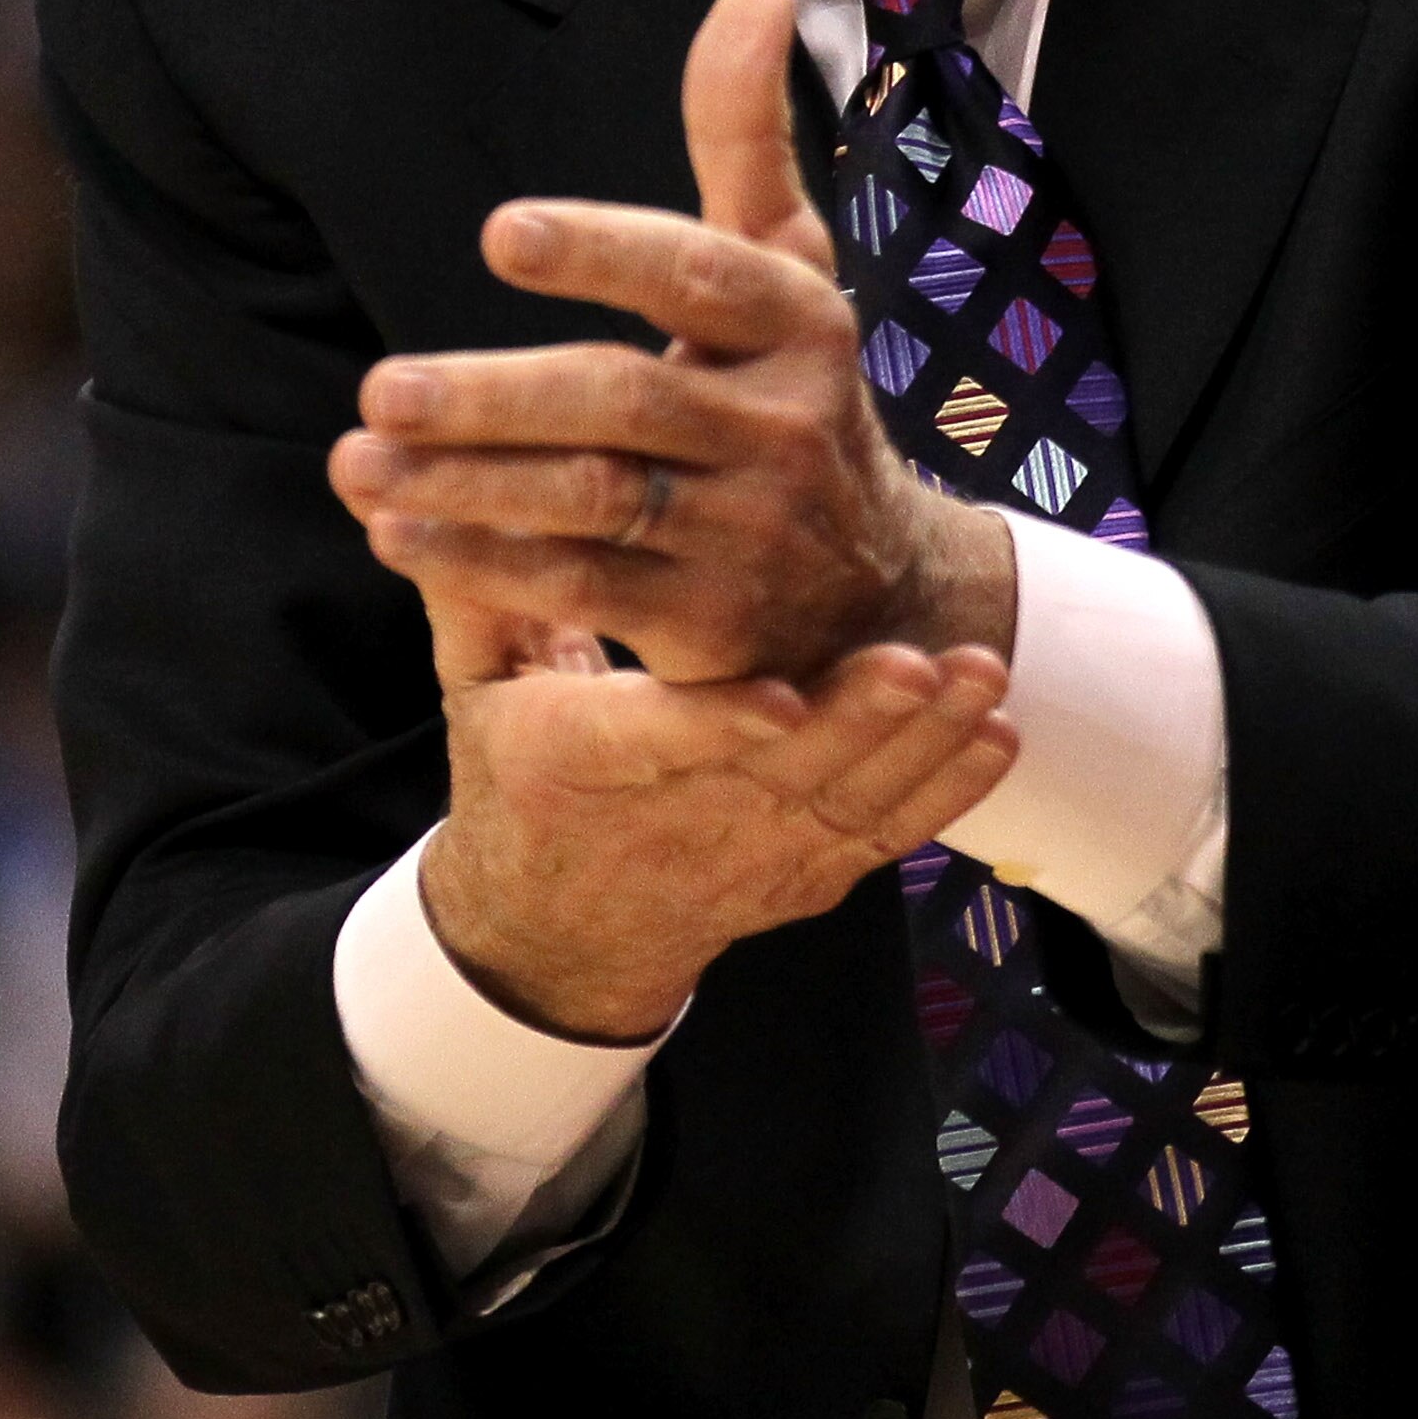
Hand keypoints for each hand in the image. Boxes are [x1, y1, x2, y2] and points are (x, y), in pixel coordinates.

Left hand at [328, 0, 1015, 685]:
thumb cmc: (792, 393)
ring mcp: (752, 531)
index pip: (702, 272)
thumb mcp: (786, 264)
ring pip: (594, 501)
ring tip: (357, 461)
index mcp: (803, 321)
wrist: (878, 590)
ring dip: (466, 485)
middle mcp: (789, 424)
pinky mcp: (712, 622)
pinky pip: (584, 588)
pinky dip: (483, 564)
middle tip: (379, 387)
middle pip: (628, 398)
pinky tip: (397, 533)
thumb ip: (743, 135)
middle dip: (497, 398)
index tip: (500, 234)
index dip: (605, 252)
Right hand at [418, 608, 1014, 1041]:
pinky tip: (995, 738)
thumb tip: (423, 487)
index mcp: (576, 768)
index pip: (648, 744)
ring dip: (920, 747)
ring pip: (843, 806)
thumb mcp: (476, 687)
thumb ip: (479, 588)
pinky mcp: (805, 876)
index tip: (780, 698)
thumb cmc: (515, 771)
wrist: (554, 931)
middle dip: (854, 723)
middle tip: (918, 663)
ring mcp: (748, 857)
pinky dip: (943, 794)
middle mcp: (671, 822)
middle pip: (774, 778)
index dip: (716, 725)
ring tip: (978, 678)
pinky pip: (882, 839)